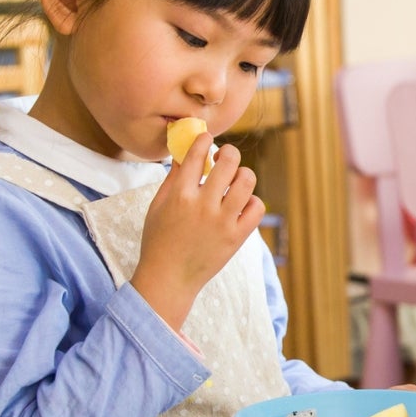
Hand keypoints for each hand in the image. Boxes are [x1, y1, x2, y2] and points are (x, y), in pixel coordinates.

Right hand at [132, 137, 263, 330]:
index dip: (204, 140)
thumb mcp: (157, 206)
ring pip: (247, 182)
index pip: (196, 155)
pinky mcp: (237, 237)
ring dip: (243, 175)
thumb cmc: (159, 240)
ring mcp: (223, 222)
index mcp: (179, 195)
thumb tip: (184, 151)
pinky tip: (242, 203)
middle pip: (228, 163)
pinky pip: (257, 208)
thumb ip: (173, 178)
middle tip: (226, 157)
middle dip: (229, 153)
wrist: (169, 278)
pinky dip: (253, 201)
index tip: (207, 138)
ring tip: (236, 180)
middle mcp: (203, 205)